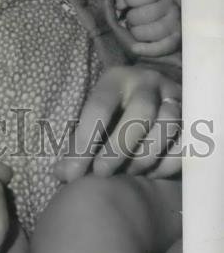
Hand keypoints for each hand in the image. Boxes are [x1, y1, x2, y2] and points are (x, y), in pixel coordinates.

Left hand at [53, 65, 181, 182]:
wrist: (153, 91)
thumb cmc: (115, 108)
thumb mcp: (95, 115)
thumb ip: (79, 143)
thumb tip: (60, 174)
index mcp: (115, 78)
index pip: (99, 106)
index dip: (85, 141)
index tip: (73, 173)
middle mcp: (147, 82)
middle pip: (140, 113)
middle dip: (119, 148)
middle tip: (102, 174)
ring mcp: (173, 97)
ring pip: (168, 126)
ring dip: (146, 157)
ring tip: (129, 174)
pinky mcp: (193, 116)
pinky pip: (187, 142)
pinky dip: (169, 163)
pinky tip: (152, 173)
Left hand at [115, 0, 180, 56]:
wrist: (160, 15)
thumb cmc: (142, 2)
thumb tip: (120, 6)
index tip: (126, 3)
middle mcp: (172, 6)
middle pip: (150, 13)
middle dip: (133, 18)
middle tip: (130, 20)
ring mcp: (176, 23)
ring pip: (156, 31)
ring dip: (138, 33)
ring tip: (135, 30)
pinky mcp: (177, 39)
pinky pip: (164, 47)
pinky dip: (148, 49)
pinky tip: (135, 48)